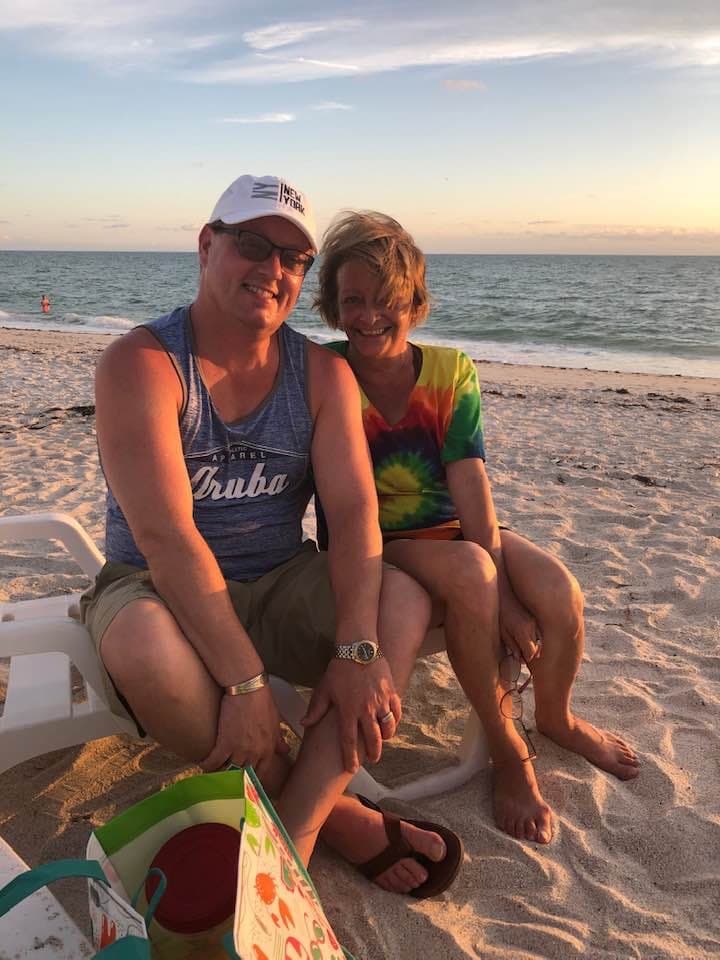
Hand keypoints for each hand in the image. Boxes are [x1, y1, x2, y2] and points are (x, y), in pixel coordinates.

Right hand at [200, 685, 287, 779]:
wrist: (248, 688)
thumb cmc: (263, 701)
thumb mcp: (275, 721)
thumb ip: (278, 739)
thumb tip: (286, 750)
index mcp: (268, 748)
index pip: (261, 772)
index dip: (252, 778)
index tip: (246, 781)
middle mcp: (255, 753)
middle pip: (244, 775)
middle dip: (235, 779)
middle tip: (227, 780)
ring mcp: (240, 749)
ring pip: (228, 770)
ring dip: (220, 772)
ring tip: (213, 773)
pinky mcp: (225, 742)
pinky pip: (214, 761)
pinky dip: (208, 764)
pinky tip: (203, 765)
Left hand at [302, 658, 401, 772]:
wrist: (358, 648)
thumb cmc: (339, 669)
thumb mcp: (324, 689)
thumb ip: (316, 709)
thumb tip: (304, 724)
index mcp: (347, 711)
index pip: (348, 741)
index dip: (350, 757)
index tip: (351, 768)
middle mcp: (365, 710)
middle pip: (372, 739)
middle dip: (373, 753)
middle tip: (373, 759)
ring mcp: (380, 701)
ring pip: (388, 727)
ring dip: (386, 737)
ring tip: (383, 741)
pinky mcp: (391, 692)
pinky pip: (397, 712)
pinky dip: (395, 720)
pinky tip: (392, 723)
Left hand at [499, 588, 541, 665]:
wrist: (504, 592)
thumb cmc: (500, 612)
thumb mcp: (502, 631)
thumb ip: (512, 645)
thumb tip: (518, 657)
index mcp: (523, 631)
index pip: (531, 652)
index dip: (526, 658)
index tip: (520, 658)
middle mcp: (532, 626)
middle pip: (537, 647)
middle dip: (530, 653)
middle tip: (521, 654)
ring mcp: (536, 621)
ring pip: (539, 640)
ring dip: (533, 644)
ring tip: (523, 644)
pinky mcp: (536, 616)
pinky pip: (539, 631)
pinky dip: (536, 636)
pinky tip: (526, 635)